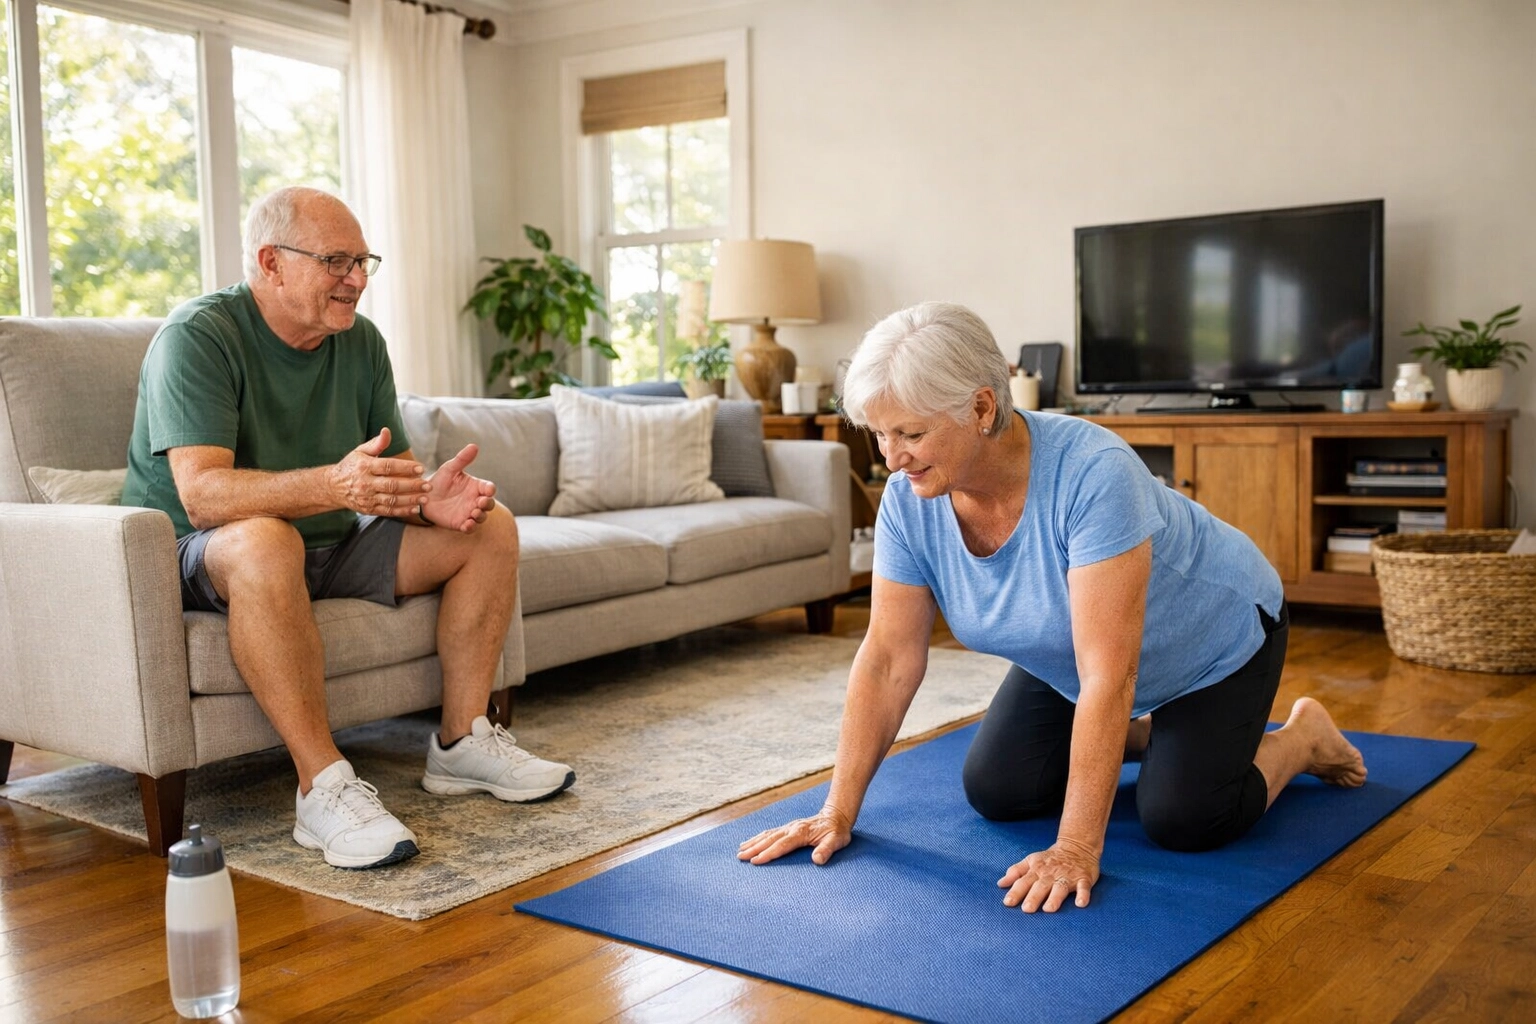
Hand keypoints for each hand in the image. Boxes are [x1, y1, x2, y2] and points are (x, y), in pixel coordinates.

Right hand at [329, 428, 427, 516]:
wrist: (333, 487)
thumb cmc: (351, 466)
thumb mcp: (360, 451)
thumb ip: (376, 443)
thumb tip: (387, 431)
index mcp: (365, 466)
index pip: (388, 466)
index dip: (405, 467)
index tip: (420, 468)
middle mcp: (365, 483)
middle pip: (392, 485)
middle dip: (412, 486)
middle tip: (428, 485)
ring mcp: (367, 498)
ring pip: (391, 500)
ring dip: (410, 500)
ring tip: (425, 498)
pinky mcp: (368, 509)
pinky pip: (387, 511)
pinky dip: (402, 511)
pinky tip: (414, 508)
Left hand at [420, 443, 495, 531]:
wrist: (423, 497)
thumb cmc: (439, 481)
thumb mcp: (449, 469)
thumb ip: (462, 459)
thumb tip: (474, 445)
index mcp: (476, 486)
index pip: (489, 488)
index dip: (490, 490)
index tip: (487, 490)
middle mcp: (475, 500)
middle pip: (489, 504)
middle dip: (488, 504)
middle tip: (480, 503)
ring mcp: (469, 513)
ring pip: (481, 517)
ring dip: (480, 516)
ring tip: (473, 513)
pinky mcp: (461, 523)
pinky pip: (470, 528)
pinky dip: (470, 527)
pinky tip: (466, 525)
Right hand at [737, 806, 852, 865]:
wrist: (837, 816)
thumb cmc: (837, 831)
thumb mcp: (837, 841)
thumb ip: (827, 850)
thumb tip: (817, 860)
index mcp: (801, 833)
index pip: (781, 845)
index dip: (768, 854)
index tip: (755, 861)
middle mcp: (792, 828)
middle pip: (769, 839)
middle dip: (754, 848)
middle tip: (740, 857)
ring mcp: (789, 827)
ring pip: (767, 835)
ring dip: (753, 842)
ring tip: (740, 850)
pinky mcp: (788, 828)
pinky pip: (770, 832)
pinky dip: (759, 837)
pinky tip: (752, 841)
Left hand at [997, 838, 1099, 912]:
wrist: (1077, 846)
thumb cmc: (1050, 859)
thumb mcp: (1031, 861)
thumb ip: (1016, 872)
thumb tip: (1000, 884)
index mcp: (1036, 870)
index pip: (1023, 881)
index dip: (1015, 892)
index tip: (1008, 903)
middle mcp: (1050, 874)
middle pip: (1040, 886)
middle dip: (1033, 897)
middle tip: (1026, 909)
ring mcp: (1067, 876)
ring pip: (1060, 888)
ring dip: (1055, 898)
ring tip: (1049, 909)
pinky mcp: (1083, 878)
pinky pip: (1083, 887)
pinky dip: (1083, 895)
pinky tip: (1080, 903)